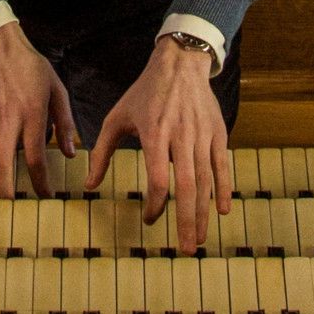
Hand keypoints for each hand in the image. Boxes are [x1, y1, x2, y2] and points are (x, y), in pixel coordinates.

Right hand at [0, 22, 76, 197]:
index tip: (47, 195)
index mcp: (32, 114)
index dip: (41, 182)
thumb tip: (71, 153)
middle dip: (9, 192)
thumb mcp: (57, 89)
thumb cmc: (32, 68)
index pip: (35, 157)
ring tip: (1, 194)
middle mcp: (8, 119)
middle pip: (3, 165)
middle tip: (17, 207)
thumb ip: (66, 123)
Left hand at [87, 39, 232, 253]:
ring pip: (206, 181)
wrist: (180, 63)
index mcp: (155, 133)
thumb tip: (89, 185)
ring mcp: (202, 135)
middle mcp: (181, 136)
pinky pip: (222, 166)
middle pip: (187, 186)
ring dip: (204, 213)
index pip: (158, 178)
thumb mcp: (117, 117)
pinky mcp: (218, 133)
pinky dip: (225, 189)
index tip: (149, 219)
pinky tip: (223, 211)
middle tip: (185, 250)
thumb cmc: (144, 93)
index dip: (155, 204)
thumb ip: (102, 151)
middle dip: (186, 221)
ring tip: (198, 239)